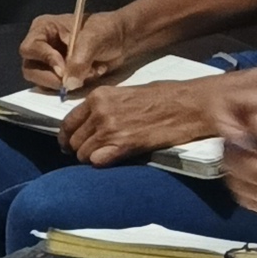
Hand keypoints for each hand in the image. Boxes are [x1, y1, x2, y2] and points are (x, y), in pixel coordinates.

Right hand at [24, 6, 139, 93]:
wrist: (122, 39)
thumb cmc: (105, 30)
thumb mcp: (92, 40)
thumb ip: (78, 60)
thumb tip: (68, 84)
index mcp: (43, 29)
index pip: (30, 49)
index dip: (45, 60)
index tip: (63, 69)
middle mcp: (41, 46)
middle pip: (31, 69)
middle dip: (53, 78)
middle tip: (73, 79)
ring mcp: (49, 62)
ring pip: (43, 82)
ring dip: (66, 82)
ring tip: (89, 72)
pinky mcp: (59, 75)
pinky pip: (58, 88)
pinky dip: (75, 85)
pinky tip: (92, 73)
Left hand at [65, 78, 220, 164]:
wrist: (188, 104)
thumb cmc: (164, 96)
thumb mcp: (126, 93)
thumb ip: (104, 106)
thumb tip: (91, 123)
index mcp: (99, 96)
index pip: (68, 122)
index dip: (67, 137)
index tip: (68, 145)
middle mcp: (99, 111)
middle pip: (73, 140)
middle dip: (79, 150)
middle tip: (89, 154)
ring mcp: (109, 128)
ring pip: (83, 154)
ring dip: (91, 159)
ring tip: (105, 157)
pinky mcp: (123, 144)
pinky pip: (97, 162)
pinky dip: (101, 164)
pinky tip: (112, 160)